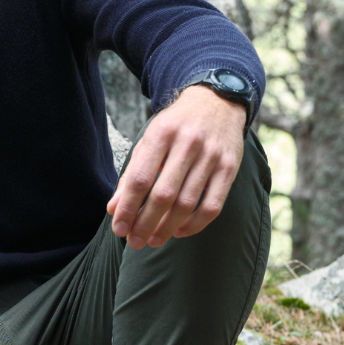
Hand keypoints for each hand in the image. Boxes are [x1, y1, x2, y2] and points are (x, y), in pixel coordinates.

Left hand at [106, 85, 247, 249]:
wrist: (216, 101)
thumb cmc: (175, 126)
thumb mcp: (149, 141)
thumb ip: (131, 175)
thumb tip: (114, 210)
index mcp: (160, 135)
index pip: (140, 179)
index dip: (128, 208)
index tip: (119, 229)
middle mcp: (187, 144)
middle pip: (163, 195)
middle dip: (146, 224)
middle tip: (135, 243)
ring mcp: (211, 156)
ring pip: (187, 203)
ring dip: (167, 228)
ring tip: (153, 240)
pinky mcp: (229, 167)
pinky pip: (213, 205)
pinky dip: (195, 224)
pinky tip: (179, 231)